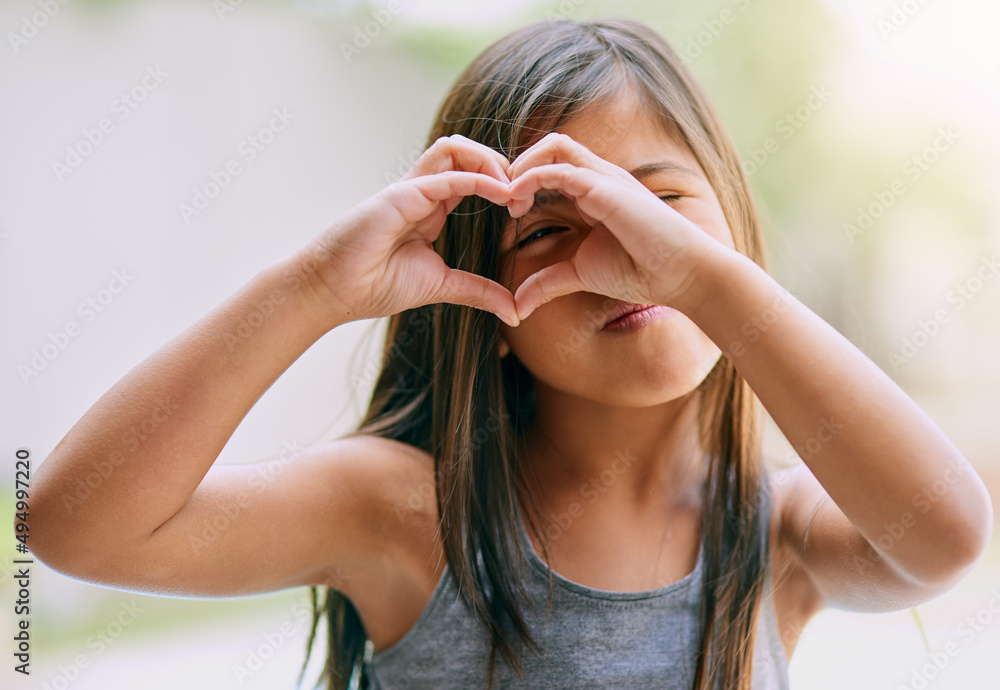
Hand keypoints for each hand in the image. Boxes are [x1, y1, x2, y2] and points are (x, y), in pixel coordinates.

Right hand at [299, 135, 519, 326]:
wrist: (334, 292)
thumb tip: (514, 311)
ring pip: (454, 149)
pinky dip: (479, 178)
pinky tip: (503, 193)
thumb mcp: (442, 286)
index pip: (472, 175)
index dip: (504, 184)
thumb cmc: (376, 285)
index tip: (526, 209)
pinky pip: (445, 175)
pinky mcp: (401, 195)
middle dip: (503, 165)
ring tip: (514, 191)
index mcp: (431, 207)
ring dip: (491, 161)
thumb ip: (477, 290)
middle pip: (467, 153)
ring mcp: (410, 189)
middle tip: (527, 196)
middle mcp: (422, 191)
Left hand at [505, 132, 724, 319]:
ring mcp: (604, 178)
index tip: (508, 211)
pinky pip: (559, 169)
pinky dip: (530, 179)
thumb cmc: (639, 271)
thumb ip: (548, 282)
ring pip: (553, 147)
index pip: (552, 165)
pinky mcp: (606, 187)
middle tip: (502, 199)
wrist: (681, 275)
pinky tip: (516, 202)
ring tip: (506, 197)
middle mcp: (599, 177)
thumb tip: (517, 305)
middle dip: (519, 165)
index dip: (524, 180)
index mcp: (593, 192)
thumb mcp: (580, 275)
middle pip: (551, 146)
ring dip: (522, 166)